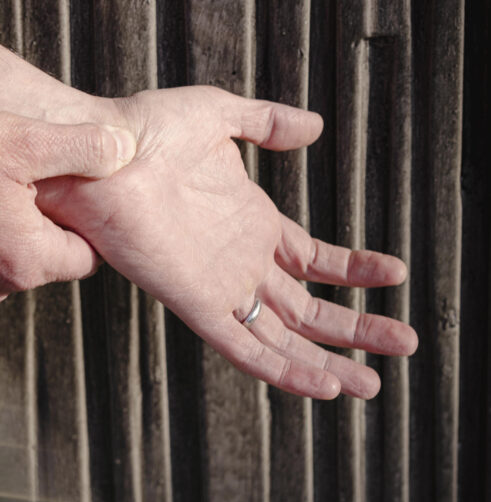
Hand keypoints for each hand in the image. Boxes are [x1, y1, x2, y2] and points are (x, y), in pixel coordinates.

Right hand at [0, 98, 135, 301]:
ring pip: (20, 253)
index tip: (75, 187)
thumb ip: (81, 149)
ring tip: (0, 178)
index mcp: (28, 260)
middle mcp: (1, 282)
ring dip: (19, 221)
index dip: (88, 220)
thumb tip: (125, 150)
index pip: (88, 257)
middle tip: (36, 173)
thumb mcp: (22, 140)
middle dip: (52, 218)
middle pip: (54, 256)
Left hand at [35, 86, 416, 398]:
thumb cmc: (143, 129)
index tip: (396, 273)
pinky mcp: (194, 302)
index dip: (355, 270)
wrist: (95, 149)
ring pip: (284, 338)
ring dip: (330, 362)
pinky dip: (282, 369)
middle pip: (308, 309)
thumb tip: (316, 126)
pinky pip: (243, 347)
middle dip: (358, 328)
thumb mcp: (220, 116)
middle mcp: (240, 262)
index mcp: (251, 225)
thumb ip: (268, 123)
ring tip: (373, 385)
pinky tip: (323, 385)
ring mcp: (219, 286)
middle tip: (406, 342)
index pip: (314, 260)